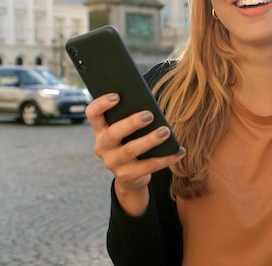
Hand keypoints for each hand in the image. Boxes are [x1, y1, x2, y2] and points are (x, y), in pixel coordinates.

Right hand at [86, 93, 184, 215]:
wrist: (130, 176)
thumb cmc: (130, 141)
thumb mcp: (126, 130)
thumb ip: (130, 116)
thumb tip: (149, 105)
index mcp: (100, 129)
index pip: (92, 114)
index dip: (101, 104)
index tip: (117, 95)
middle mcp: (102, 147)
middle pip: (112, 133)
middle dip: (131, 123)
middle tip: (149, 115)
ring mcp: (113, 163)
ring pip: (130, 151)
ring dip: (149, 140)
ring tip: (166, 131)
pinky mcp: (127, 176)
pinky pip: (148, 167)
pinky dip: (166, 159)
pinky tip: (178, 151)